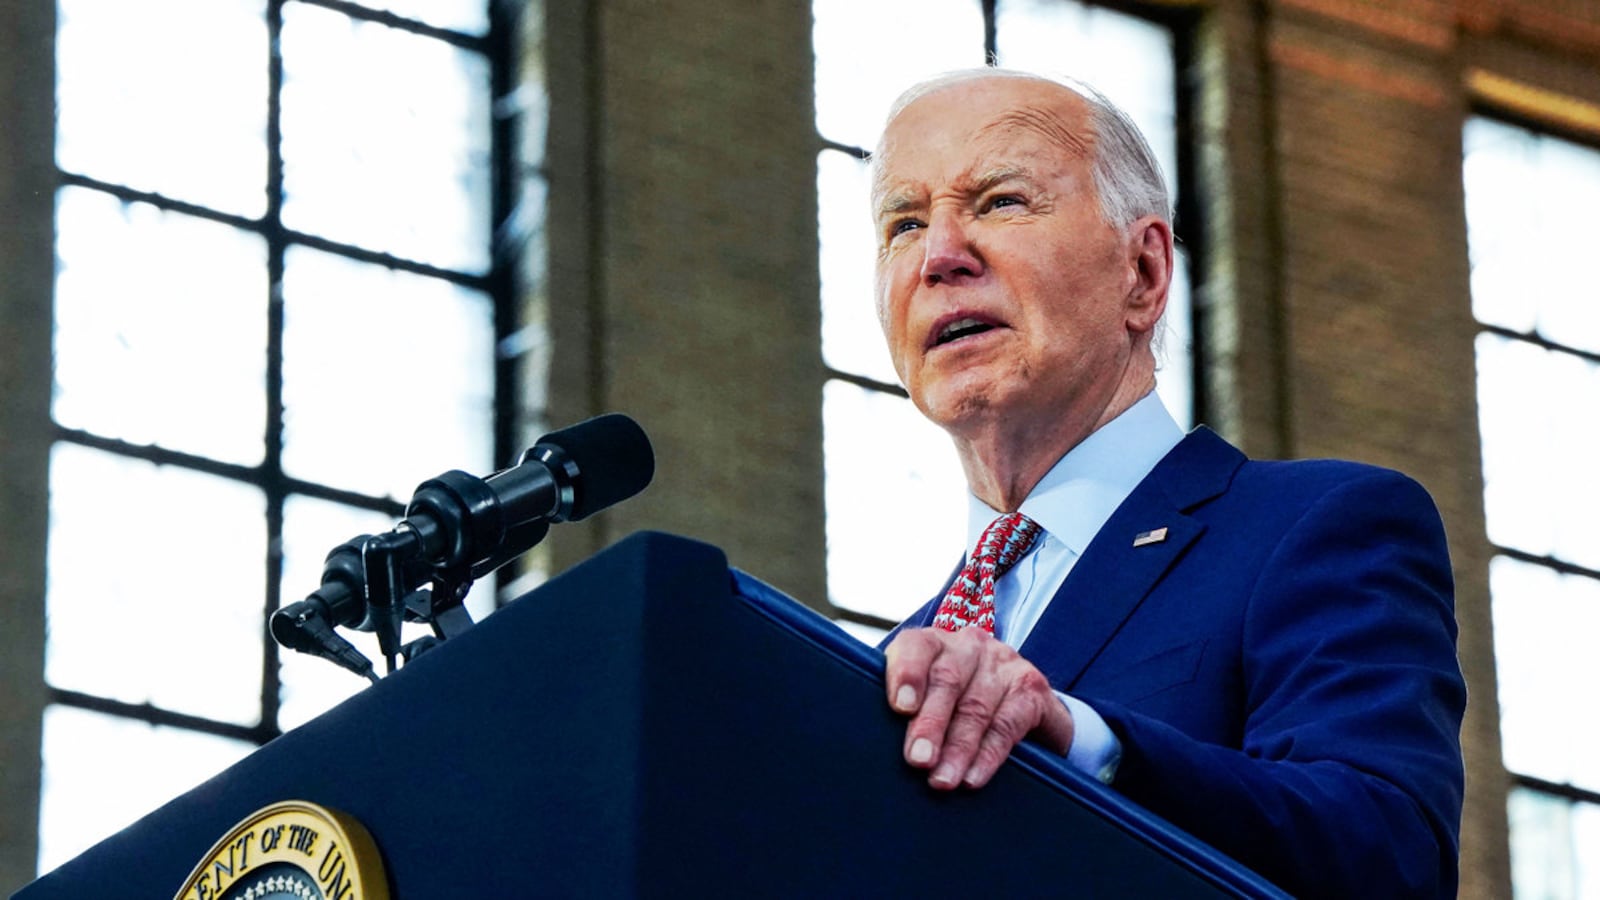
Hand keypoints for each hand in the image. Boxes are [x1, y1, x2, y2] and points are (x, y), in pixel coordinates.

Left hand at [884, 626, 1073, 789]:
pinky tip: (973, 777)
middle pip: (947, 680)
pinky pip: (1008, 724)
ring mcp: (1004, 662)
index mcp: (934, 643)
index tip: (900, 707)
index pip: (916, 646)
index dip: (907, 674)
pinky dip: (989, 754)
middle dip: (930, 724)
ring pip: (977, 707)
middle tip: (918, 759)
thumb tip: (869, 746)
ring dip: (958, 748)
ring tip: (941, 780)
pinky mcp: (1032, 687)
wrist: (1020, 710)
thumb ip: (902, 712)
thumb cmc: (952, 710)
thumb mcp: (925, 702)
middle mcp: (969, 645)